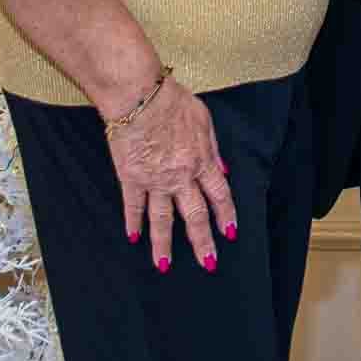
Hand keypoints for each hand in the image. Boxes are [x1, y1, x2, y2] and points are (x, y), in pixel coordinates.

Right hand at [106, 77, 237, 274]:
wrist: (140, 94)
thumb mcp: (204, 119)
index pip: (219, 195)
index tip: (230, 233)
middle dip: (202, 241)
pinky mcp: (131, 177)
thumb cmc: (171, 100)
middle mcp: (181, 176)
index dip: (225, 215)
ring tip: (164, 266)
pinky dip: (133, 222)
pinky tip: (134, 237)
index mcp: (201, 160)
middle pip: (195, 215)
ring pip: (162, 219)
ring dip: (164, 244)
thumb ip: (214, 148)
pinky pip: (133, 205)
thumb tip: (222, 171)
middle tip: (208, 263)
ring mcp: (155, 179)